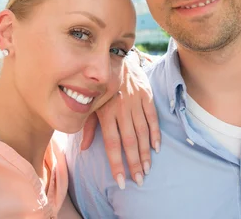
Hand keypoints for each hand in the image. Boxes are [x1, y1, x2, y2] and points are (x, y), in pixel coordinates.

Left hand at [80, 49, 159, 188]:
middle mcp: (121, 108)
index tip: (121, 180)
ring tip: (147, 169)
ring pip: (142, 131)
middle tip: (138, 180)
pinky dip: (155, 133)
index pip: (112, 144)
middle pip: (129, 141)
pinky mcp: (146, 95)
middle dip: (134, 163)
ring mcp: (135, 101)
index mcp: (105, 112)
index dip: (116, 163)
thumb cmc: (100, 86)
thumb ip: (88, 126)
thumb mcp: (90, 104)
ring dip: (145, 152)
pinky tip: (156, 148)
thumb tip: (84, 149)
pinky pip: (152, 117)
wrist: (116, 60)